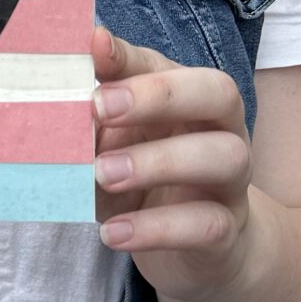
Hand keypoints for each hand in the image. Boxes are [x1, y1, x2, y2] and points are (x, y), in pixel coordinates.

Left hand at [92, 26, 254, 301]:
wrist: (193, 249)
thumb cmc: (144, 179)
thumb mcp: (114, 143)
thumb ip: (95, 110)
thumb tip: (70, 67)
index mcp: (190, 99)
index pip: (169, 65)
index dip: (129, 58)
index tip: (90, 52)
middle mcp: (221, 130)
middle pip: (219, 93)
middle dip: (158, 95)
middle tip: (97, 108)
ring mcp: (230, 181)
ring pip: (225, 156)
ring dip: (158, 162)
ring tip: (102, 174)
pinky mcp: (227, 230)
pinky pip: (207, 224)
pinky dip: (157, 229)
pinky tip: (113, 232)